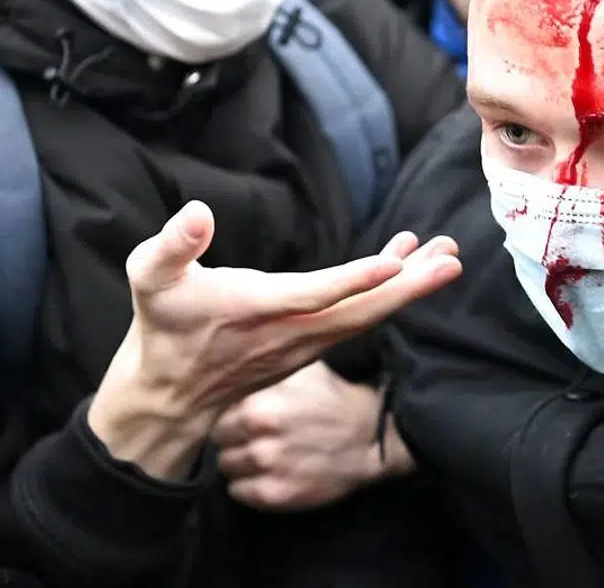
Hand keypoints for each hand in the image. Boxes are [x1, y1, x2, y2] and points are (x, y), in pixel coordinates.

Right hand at [88, 203, 458, 479]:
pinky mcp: (313, 345)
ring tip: (444, 254)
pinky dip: (386, 293)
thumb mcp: (150, 277)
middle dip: (410, 286)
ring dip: (409, 287)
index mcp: (257, 309)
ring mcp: (307, 343)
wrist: (172, 391)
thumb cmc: (162, 325)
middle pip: (362, 312)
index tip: (395, 265)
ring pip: (367, 317)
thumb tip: (196, 213)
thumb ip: (173, 245)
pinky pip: (359, 319)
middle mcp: (293, 332)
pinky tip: (403, 265)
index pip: (315, 296)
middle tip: (452, 259)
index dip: (354, 281)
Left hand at [212, 360, 413, 510]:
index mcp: (259, 405)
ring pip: (227, 467)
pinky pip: (238, 492)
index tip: (249, 417)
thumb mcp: (305, 370)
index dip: (235, 415)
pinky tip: (271, 473)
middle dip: (235, 438)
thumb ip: (268, 369)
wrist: (371, 439)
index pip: (219, 414)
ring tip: (266, 455)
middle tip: (259, 437)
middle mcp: (259, 438)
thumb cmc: (335, 400)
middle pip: (220, 441)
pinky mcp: (274, 495)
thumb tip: (234, 361)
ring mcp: (266, 469)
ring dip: (241, 462)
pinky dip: (249, 485)